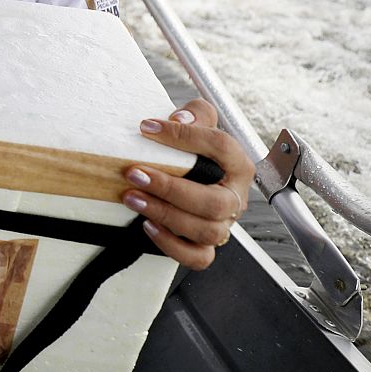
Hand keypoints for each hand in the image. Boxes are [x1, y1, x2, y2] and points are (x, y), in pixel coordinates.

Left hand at [120, 99, 255, 269]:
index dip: (185, 138)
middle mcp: (235, 197)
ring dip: (164, 214)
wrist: (190, 175)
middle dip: (170, 188)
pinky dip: (171, 245)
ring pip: (205, 230)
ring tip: (132, 197)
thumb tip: (179, 120)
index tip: (147, 128)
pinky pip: (198, 257)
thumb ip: (194, 114)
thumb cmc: (194, 151)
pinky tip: (148, 225)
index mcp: (238, 165)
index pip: (221, 147)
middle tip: (135, 173)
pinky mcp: (207, 245)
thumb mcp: (196, 123)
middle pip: (214, 202)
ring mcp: (223, 224)